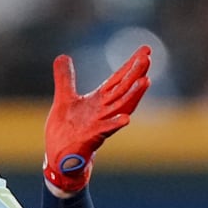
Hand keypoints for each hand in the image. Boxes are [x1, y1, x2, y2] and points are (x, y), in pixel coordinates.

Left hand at [44, 45, 151, 193]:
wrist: (59, 157)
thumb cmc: (65, 131)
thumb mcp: (64, 98)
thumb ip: (65, 78)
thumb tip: (62, 56)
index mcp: (99, 100)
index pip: (118, 79)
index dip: (131, 64)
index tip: (146, 50)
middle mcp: (104, 111)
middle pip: (123, 89)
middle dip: (136, 74)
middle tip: (148, 57)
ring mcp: (100, 124)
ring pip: (120, 107)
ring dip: (134, 95)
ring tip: (146, 81)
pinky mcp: (92, 138)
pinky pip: (106, 130)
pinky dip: (116, 124)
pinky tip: (126, 119)